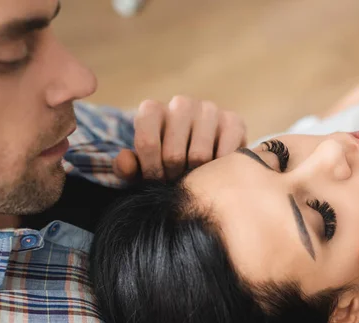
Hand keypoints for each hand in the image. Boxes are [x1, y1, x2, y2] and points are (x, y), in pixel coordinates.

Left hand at [113, 96, 246, 180]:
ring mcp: (209, 109)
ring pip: (200, 156)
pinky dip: (220, 169)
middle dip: (174, 176)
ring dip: (197, 175)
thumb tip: (125, 162)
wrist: (207, 150)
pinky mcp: (233, 120)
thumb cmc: (167, 160)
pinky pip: (225, 153)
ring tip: (195, 178)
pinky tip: (215, 170)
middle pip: (173, 154)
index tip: (157, 181)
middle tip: (178, 182)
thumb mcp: (144, 166)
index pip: (147, 143)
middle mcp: (180, 103)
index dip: (151, 170)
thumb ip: (128, 168)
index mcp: (152, 110)